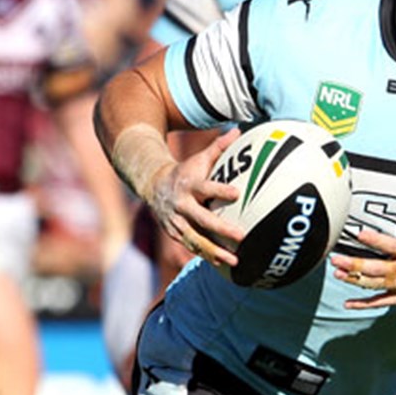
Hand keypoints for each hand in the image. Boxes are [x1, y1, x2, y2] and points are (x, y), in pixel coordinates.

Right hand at [146, 128, 243, 268]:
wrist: (153, 185)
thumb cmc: (186, 170)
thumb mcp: (200, 158)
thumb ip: (219, 147)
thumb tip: (240, 130)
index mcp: (189, 184)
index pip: (206, 187)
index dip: (220, 190)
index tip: (237, 194)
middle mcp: (182, 204)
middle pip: (202, 219)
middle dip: (221, 229)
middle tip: (242, 236)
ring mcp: (176, 221)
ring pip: (195, 239)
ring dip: (214, 251)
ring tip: (234, 261)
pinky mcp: (174, 233)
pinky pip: (190, 246)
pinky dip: (205, 256)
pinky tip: (221, 263)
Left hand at [329, 188, 395, 308]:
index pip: (389, 245)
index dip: (374, 240)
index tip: (359, 234)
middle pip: (376, 268)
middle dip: (354, 264)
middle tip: (336, 259)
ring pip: (375, 284)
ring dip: (355, 280)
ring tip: (338, 274)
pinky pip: (381, 302)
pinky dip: (365, 304)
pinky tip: (349, 303)